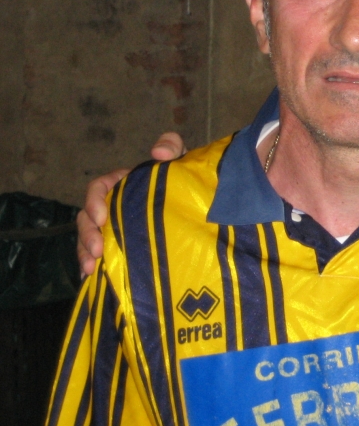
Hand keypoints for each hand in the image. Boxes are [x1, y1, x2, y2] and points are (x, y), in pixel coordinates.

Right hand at [76, 132, 186, 276]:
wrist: (205, 207)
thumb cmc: (189, 180)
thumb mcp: (183, 159)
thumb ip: (172, 146)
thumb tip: (157, 152)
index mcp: (124, 185)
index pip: (99, 188)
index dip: (94, 201)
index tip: (101, 218)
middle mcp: (116, 207)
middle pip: (88, 218)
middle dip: (87, 234)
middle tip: (98, 250)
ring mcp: (119, 229)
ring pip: (90, 239)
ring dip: (85, 253)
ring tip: (92, 268)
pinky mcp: (125, 249)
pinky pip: (102, 258)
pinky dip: (94, 267)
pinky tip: (92, 279)